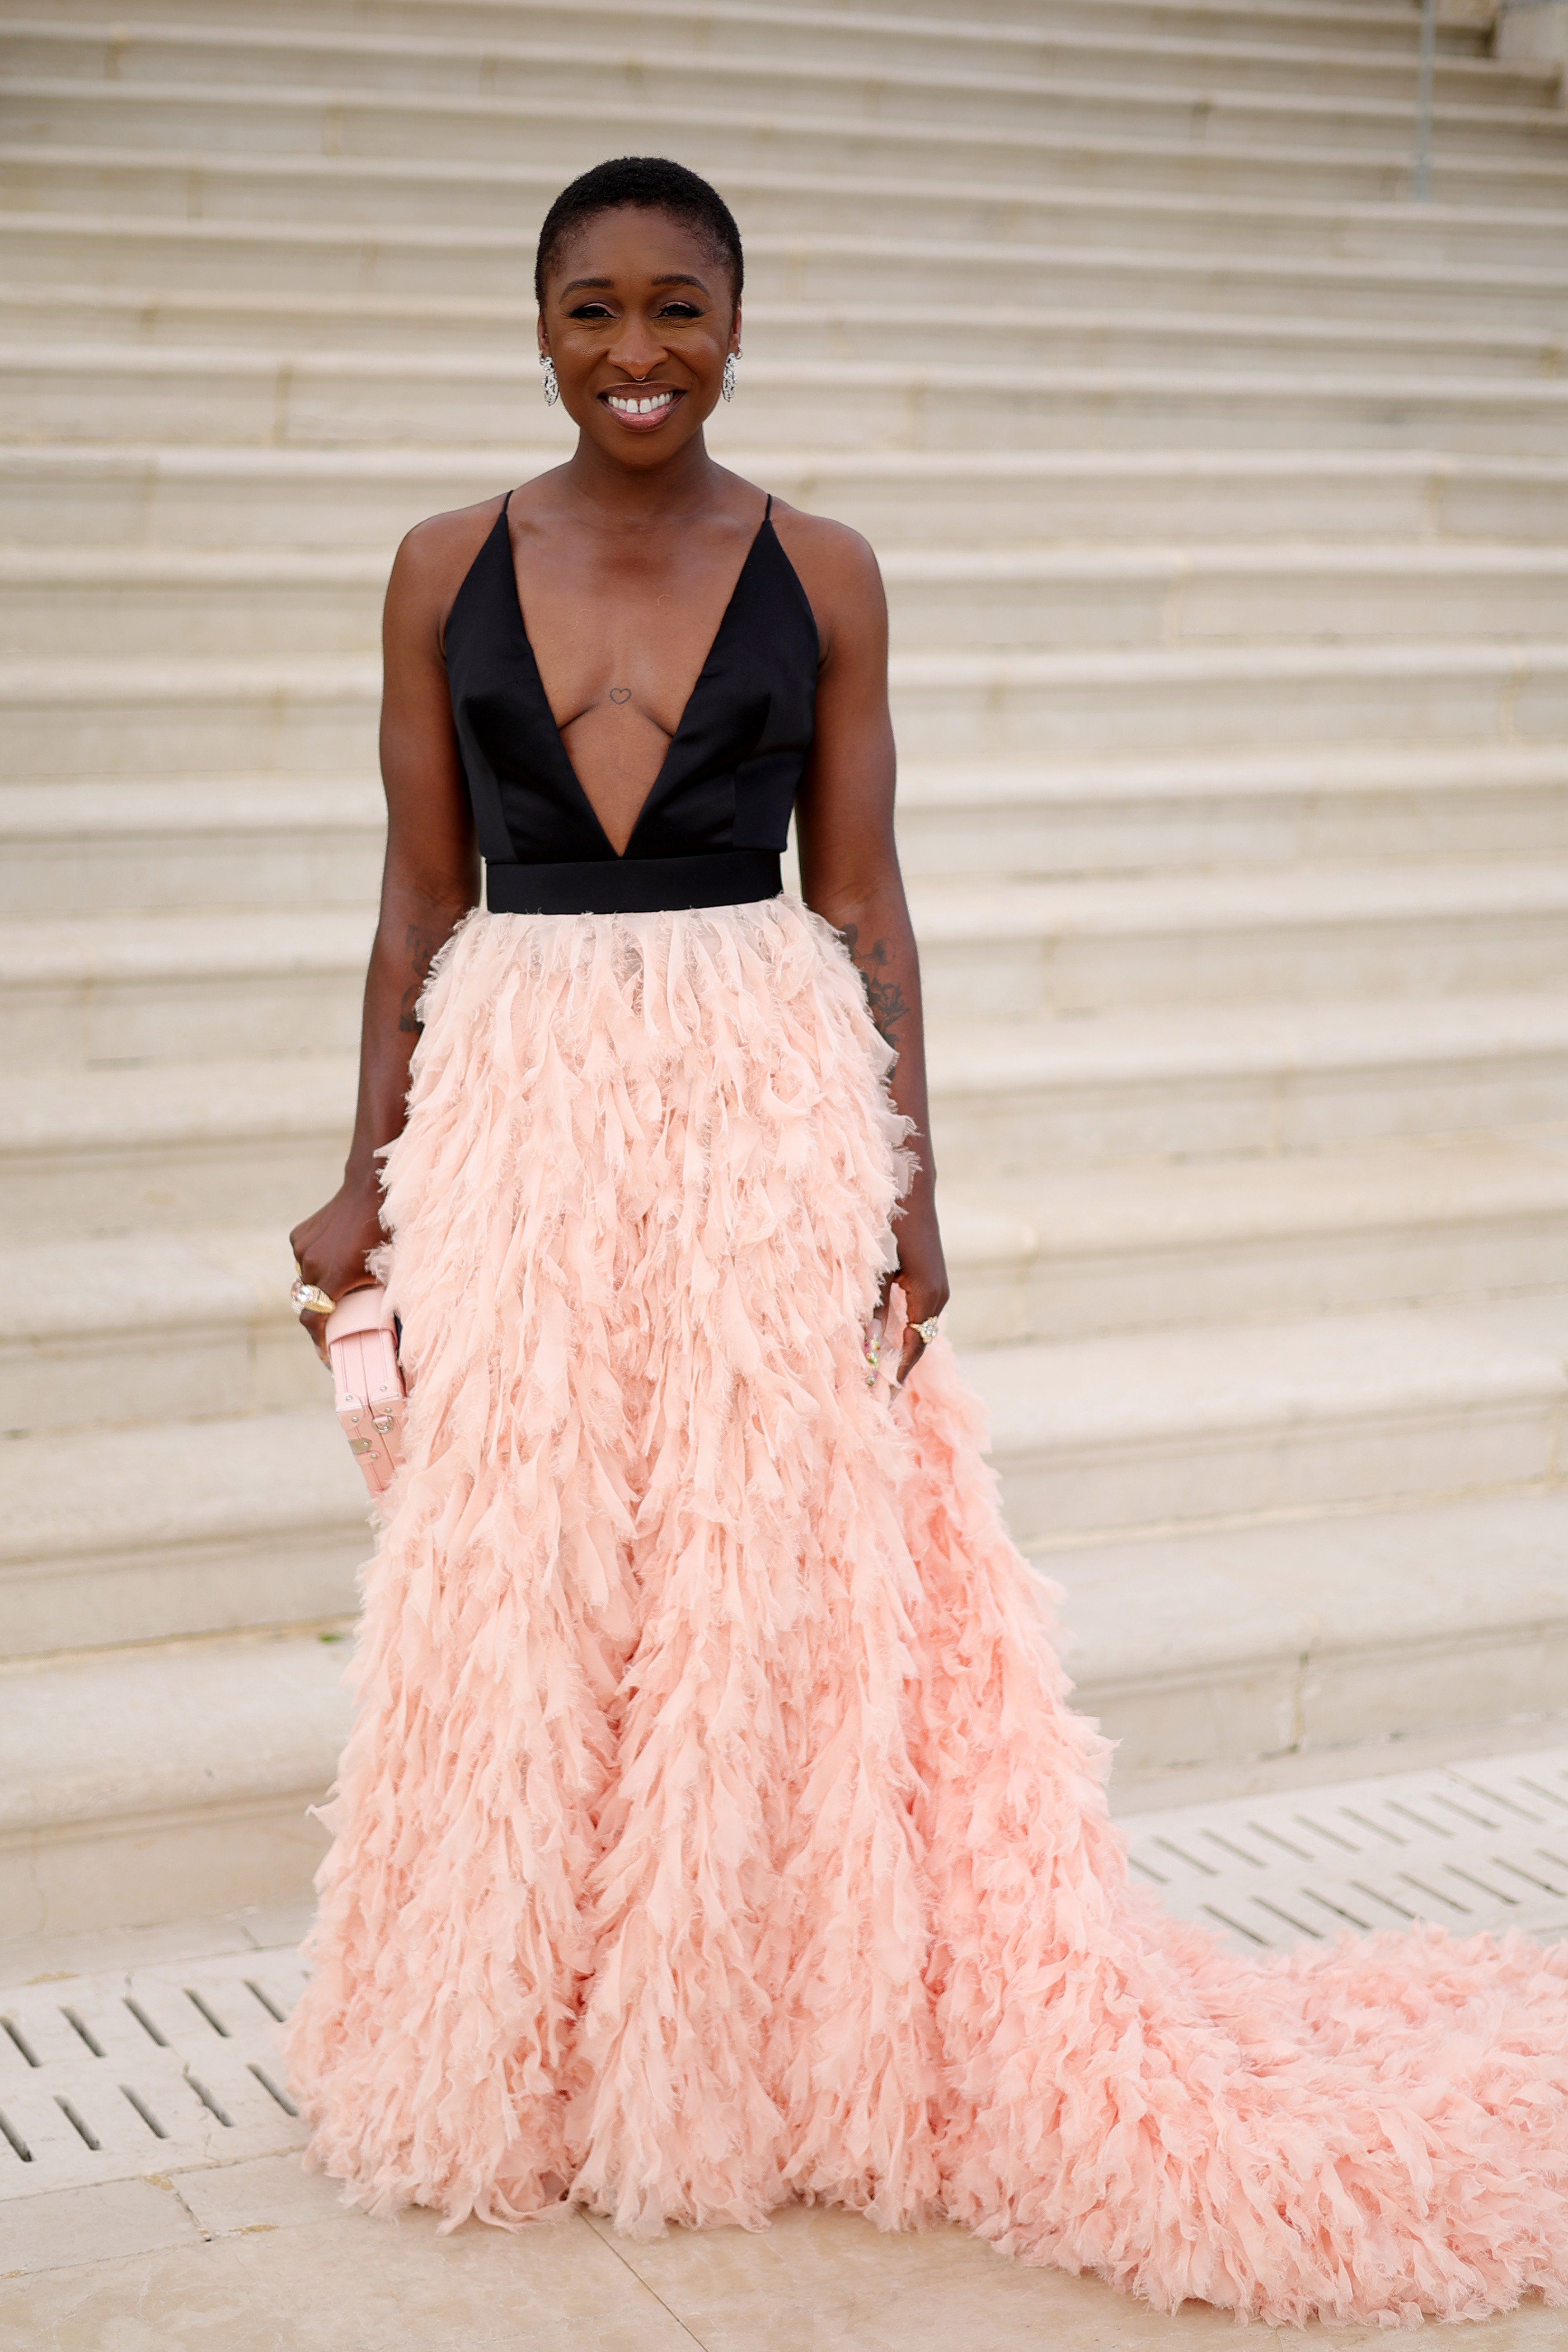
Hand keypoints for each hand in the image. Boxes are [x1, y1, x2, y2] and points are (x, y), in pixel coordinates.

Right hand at [288, 1171, 383, 1363]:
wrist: (371, 1188)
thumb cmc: (386, 1230)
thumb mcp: (388, 1269)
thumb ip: (381, 1298)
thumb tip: (392, 1326)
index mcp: (332, 1277)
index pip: (313, 1320)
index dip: (318, 1342)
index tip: (326, 1354)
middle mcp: (311, 1264)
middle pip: (309, 1302)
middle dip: (321, 1315)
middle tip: (338, 1322)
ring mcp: (301, 1249)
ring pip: (305, 1280)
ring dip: (319, 1286)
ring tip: (340, 1285)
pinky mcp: (299, 1236)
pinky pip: (304, 1259)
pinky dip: (315, 1265)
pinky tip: (334, 1258)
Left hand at [884, 1195, 948, 1391]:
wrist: (908, 1186)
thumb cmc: (889, 1223)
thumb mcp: (878, 1271)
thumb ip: (874, 1309)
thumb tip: (868, 1349)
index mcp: (927, 1295)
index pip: (913, 1347)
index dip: (896, 1373)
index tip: (881, 1398)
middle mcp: (937, 1296)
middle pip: (918, 1342)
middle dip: (898, 1368)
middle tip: (878, 1395)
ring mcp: (936, 1287)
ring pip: (917, 1329)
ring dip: (900, 1350)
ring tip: (880, 1375)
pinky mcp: (929, 1279)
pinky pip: (916, 1314)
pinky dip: (902, 1330)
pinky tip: (886, 1342)